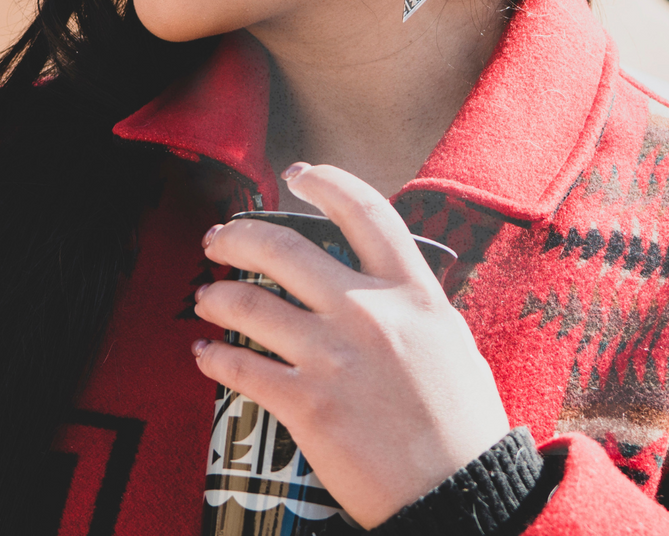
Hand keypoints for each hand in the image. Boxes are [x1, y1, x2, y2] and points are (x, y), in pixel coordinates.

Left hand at [191, 163, 510, 528]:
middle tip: (219, 236)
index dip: (326, 182)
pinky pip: (241, 368)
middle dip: (239, 234)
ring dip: (217, 295)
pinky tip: (206, 353)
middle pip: (285, 249)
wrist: (459, 494)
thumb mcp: (449, 339)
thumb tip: (375, 279)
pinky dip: (214, 357)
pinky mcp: (306, 405)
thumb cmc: (462, 421)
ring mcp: (333, 357)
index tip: (299, 174)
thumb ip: (409, 301)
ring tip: (207, 295)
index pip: (364, 211)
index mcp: (412, 291)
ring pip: (250, 304)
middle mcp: (368, 312)